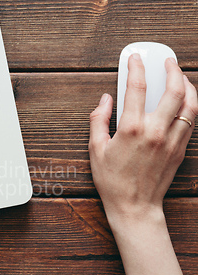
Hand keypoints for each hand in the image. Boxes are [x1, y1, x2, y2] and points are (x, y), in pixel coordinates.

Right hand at [89, 54, 197, 274]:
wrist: (134, 207)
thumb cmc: (112, 181)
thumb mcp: (96, 149)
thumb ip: (99, 119)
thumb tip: (105, 99)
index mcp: (131, 128)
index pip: (136, 88)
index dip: (136, 68)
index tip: (135, 58)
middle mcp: (155, 131)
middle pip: (173, 91)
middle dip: (172, 70)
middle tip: (168, 61)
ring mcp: (172, 140)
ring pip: (190, 104)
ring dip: (188, 86)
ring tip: (182, 77)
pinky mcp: (181, 150)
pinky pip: (192, 121)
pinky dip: (191, 106)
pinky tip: (185, 101)